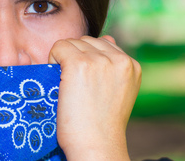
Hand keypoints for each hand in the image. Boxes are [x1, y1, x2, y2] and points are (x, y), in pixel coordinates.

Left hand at [49, 35, 141, 160]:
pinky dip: (53, 60)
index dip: (88, 62)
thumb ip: (113, 63)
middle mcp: (119, 59)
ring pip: (72, 42)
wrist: (95, 146)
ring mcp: (100, 60)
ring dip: (64, 59)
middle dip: (75, 58)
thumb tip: (107, 38)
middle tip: (75, 86)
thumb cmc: (101, 124)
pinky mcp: (79, 64)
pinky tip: (59, 82)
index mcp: (131, 65)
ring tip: (68, 86)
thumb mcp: (117, 90)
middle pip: (86, 41)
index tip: (86, 85)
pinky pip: (59, 47)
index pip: (102, 45)